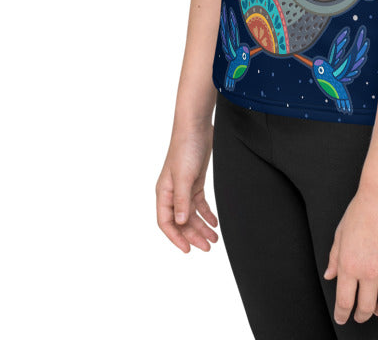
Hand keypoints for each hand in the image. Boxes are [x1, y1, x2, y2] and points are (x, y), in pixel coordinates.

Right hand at [155, 123, 218, 253]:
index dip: (176, 238)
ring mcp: (184, 187)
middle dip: (193, 235)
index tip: (188, 250)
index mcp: (164, 192)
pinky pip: (199, 203)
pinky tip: (214, 222)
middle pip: (181, 221)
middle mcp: (172, 192)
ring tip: (214, 238)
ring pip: (192, 214)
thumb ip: (182, 200)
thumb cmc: (185, 148)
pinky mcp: (195, 181)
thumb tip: (181, 222)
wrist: (196, 126)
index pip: (166, 222)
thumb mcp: (184, 176)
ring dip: (202, 227)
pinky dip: (206, 214)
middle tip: (208, 247)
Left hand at [323, 184, 377, 324]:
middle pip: (366, 308)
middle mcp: (370, 271)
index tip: (342, 318)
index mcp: (349, 265)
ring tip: (377, 308)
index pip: (344, 302)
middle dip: (361, 315)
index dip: (342, 315)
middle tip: (359, 315)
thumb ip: (334, 258)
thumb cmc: (360, 211)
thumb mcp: (340, 234)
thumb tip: (330, 276)